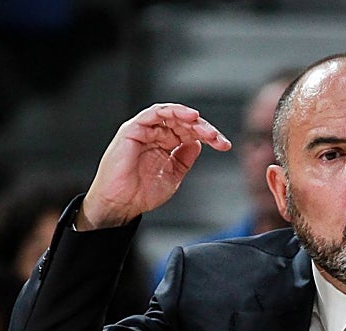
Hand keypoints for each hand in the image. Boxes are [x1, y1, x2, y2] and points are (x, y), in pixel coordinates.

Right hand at [79, 103, 230, 229]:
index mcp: (165, 145)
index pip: (190, 133)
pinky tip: (187, 116)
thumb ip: (185, 158)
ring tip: (204, 126)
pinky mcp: (133, 129)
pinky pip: (154, 113)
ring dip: (189, 118)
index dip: (209, 136)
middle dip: (203, 128)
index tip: (224, 144)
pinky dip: (171, 112)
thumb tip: (198, 143)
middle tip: (216, 137)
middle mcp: (155, 135)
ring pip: (171, 115)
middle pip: (183, 122)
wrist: (121, 204)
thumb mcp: (173, 175)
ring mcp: (144, 131)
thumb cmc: (141, 193)